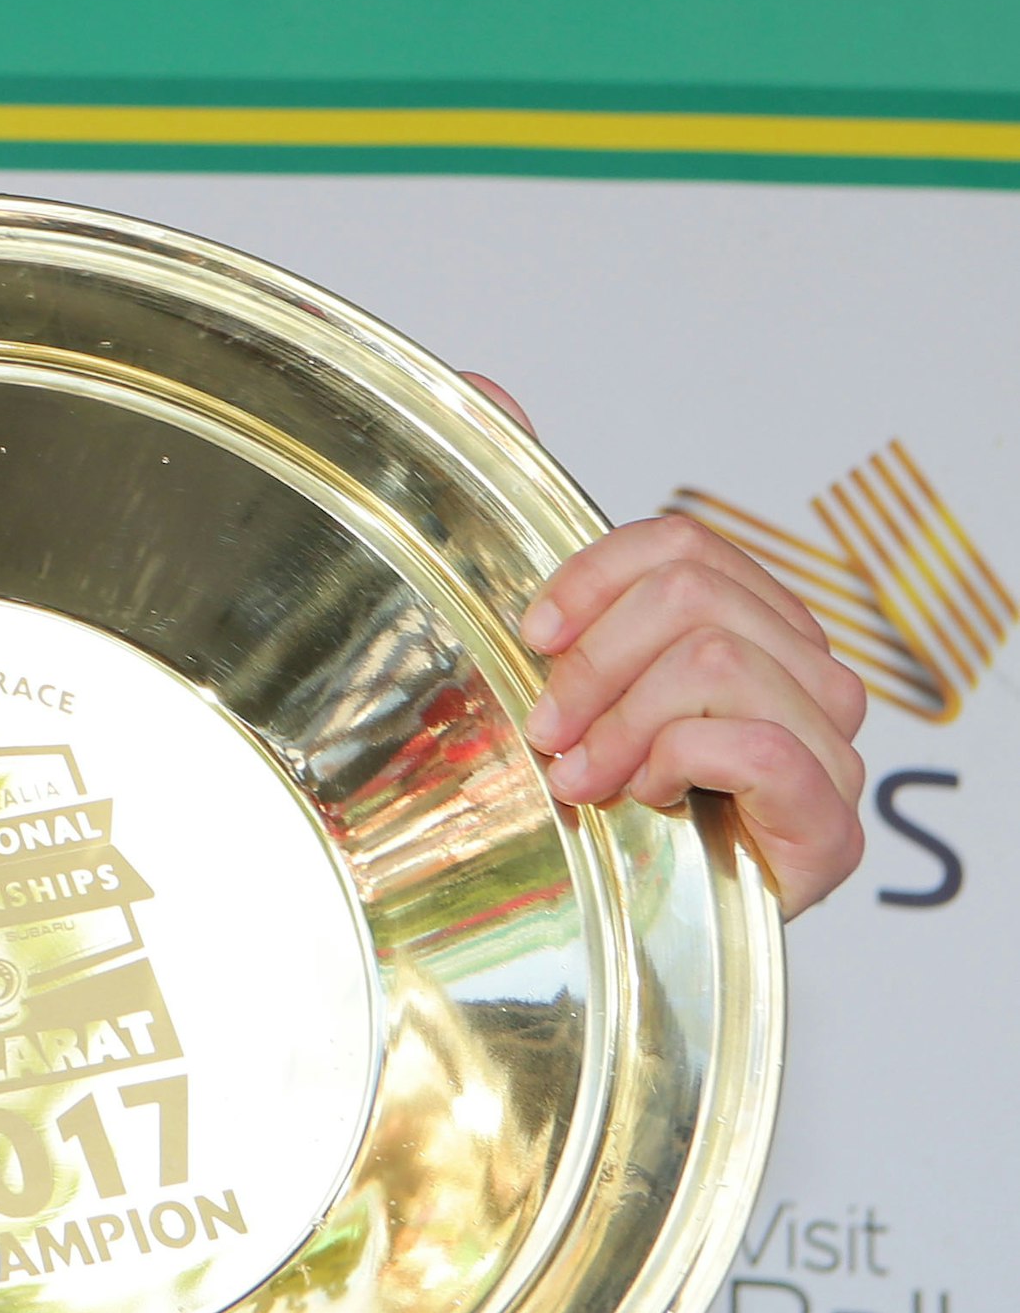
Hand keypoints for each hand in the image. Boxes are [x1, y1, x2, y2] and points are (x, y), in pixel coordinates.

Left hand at [466, 372, 869, 915]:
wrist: (614, 923)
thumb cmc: (587, 789)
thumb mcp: (542, 653)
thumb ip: (527, 522)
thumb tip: (486, 389)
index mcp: (739, 626)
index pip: (683, 548)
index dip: (591, 581)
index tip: (533, 637)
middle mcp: (799, 675)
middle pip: (695, 599)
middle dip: (595, 664)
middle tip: (546, 728)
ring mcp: (824, 748)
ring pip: (718, 661)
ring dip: (623, 720)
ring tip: (581, 776)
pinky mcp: (827, 824)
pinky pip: (761, 743)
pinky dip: (676, 761)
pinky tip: (639, 799)